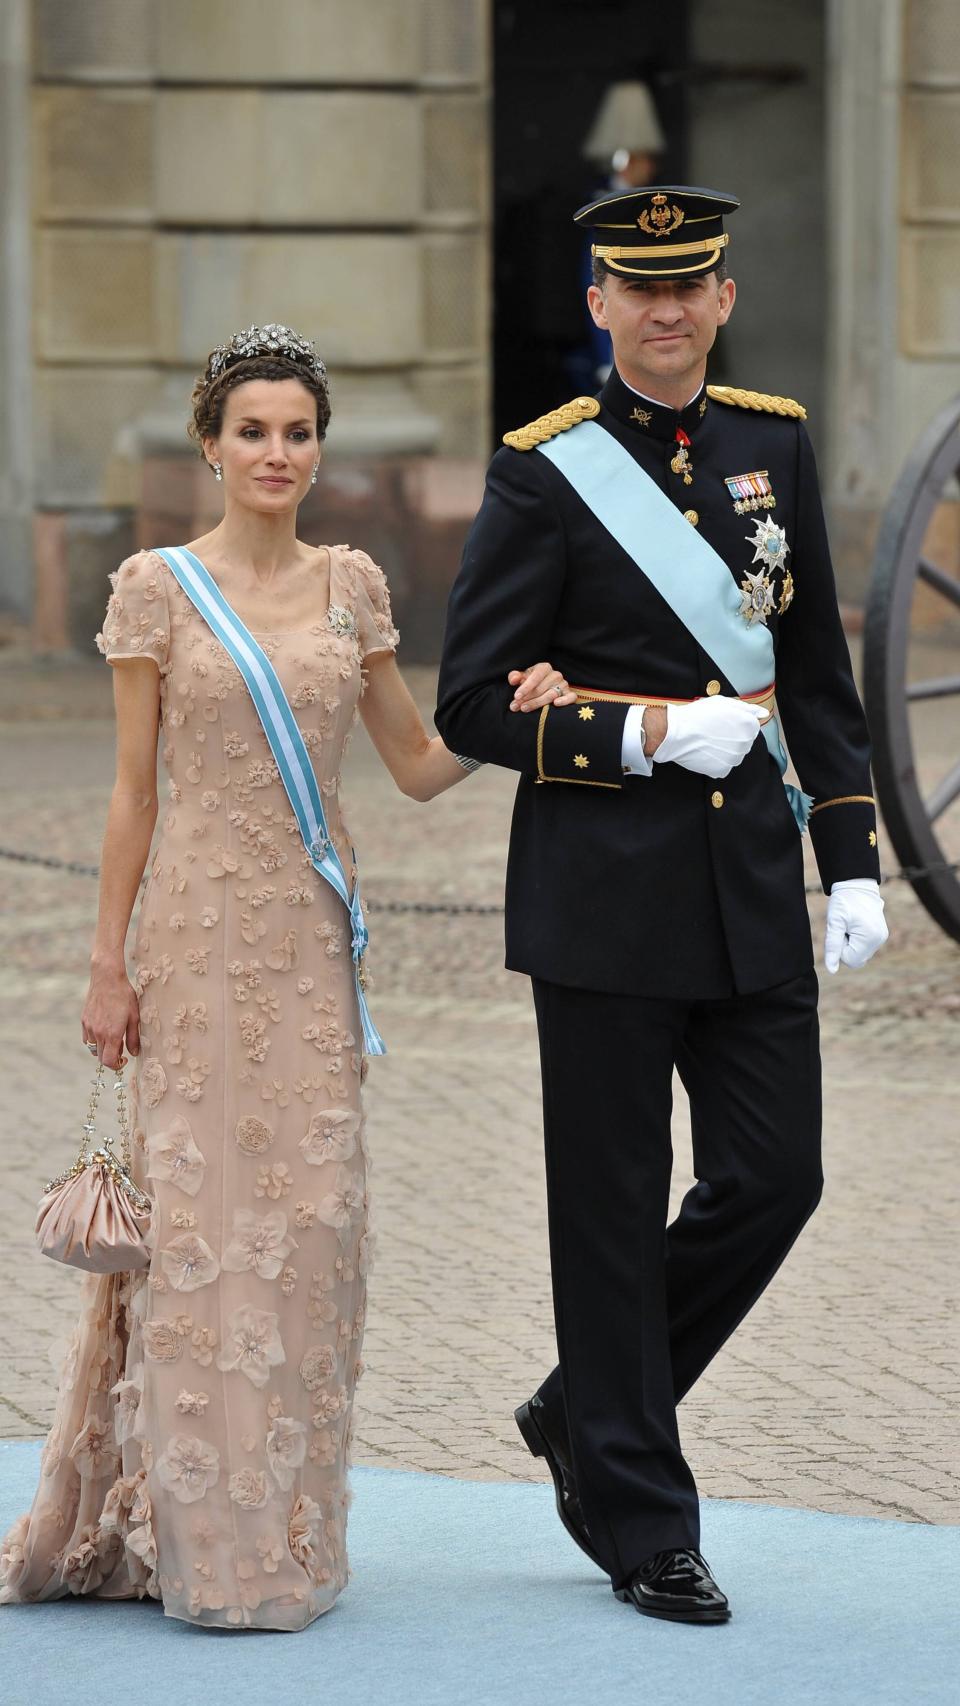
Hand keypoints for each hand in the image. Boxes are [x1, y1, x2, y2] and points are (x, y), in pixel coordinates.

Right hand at [82, 959, 140, 1069]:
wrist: (107, 978)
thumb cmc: (124, 996)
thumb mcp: (134, 1017)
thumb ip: (134, 1038)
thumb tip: (133, 1053)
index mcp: (112, 1034)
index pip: (109, 1061)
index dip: (116, 1065)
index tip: (124, 1059)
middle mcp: (98, 1033)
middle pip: (101, 1057)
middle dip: (111, 1057)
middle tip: (121, 1048)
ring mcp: (89, 1027)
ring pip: (93, 1048)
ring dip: (102, 1048)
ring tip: (113, 1037)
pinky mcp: (84, 1021)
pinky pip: (87, 1038)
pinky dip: (94, 1040)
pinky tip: (103, 1030)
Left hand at [507, 664, 577, 711]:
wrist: (545, 689)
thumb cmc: (532, 683)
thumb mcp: (523, 678)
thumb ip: (515, 677)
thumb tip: (513, 679)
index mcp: (544, 668)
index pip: (535, 676)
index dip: (526, 687)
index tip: (517, 696)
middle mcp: (555, 675)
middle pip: (541, 688)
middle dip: (527, 698)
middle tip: (516, 706)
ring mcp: (564, 684)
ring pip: (551, 694)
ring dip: (537, 703)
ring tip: (525, 708)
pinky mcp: (570, 694)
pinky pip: (571, 697)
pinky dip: (564, 700)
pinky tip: (556, 704)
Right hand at [652, 695, 768, 778]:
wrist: (678, 732)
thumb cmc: (699, 715)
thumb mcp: (725, 703)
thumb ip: (748, 709)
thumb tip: (763, 714)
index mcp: (749, 726)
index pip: (751, 728)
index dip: (735, 724)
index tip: (722, 722)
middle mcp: (746, 744)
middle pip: (743, 742)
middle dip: (732, 737)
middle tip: (713, 731)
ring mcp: (734, 759)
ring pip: (734, 755)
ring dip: (724, 750)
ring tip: (708, 741)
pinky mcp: (722, 770)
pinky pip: (723, 766)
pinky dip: (716, 761)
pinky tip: (706, 752)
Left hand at [823, 878, 887, 973]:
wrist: (857, 885)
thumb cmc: (844, 901)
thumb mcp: (834, 922)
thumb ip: (833, 947)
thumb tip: (831, 970)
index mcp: (870, 937)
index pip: (849, 960)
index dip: (840, 947)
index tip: (840, 930)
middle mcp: (879, 940)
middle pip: (856, 959)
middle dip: (846, 946)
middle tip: (844, 927)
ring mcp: (882, 937)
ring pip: (860, 954)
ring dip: (851, 943)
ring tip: (850, 924)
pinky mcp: (880, 935)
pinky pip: (864, 947)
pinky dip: (856, 940)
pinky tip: (855, 925)